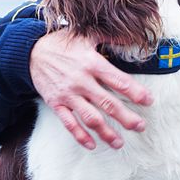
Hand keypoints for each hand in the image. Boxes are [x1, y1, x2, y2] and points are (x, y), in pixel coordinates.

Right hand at [29, 31, 152, 149]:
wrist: (30, 52)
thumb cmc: (63, 43)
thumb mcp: (86, 35)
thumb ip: (110, 36)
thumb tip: (132, 35)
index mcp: (92, 63)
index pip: (119, 81)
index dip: (136, 92)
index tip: (149, 101)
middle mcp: (81, 81)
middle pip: (108, 103)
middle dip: (126, 118)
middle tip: (140, 127)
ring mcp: (68, 94)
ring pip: (90, 118)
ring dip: (106, 132)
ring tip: (119, 143)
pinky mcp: (56, 103)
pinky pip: (69, 123)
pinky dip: (80, 136)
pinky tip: (92, 144)